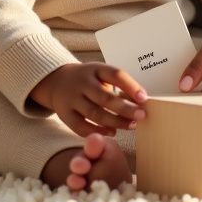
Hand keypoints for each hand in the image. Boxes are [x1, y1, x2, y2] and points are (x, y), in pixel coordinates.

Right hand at [30, 64, 147, 137]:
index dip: (130, 86)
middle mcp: (83, 83)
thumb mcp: (102, 76)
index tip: (144, 98)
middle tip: (141, 116)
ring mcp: (72, 98)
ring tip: (131, 126)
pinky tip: (112, 132)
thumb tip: (142, 102)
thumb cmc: (89, 81)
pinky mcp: (65, 114)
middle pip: (105, 97)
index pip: (115, 75)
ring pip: (94, 113)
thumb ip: (119, 87)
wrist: (56, 81)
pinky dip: (97, 131)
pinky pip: (81, 126)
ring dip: (115, 121)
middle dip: (125, 108)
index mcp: (96, 69)